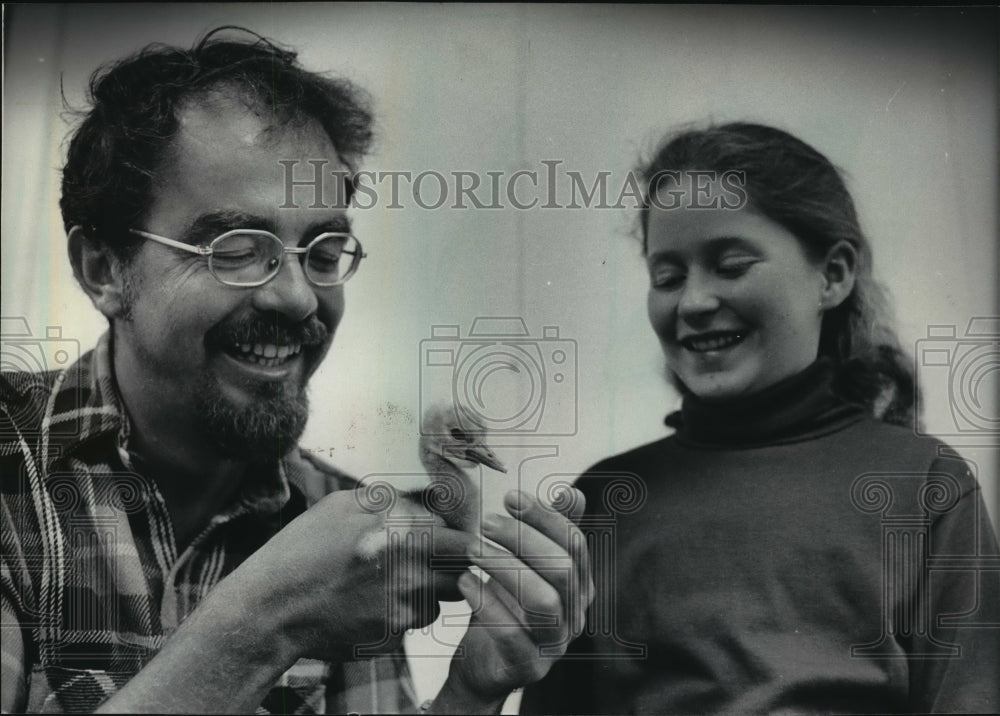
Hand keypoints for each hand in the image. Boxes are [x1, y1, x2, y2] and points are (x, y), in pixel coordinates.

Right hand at [224, 489, 474, 664]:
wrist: (272, 608)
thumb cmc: (302, 550)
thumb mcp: (342, 505)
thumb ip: (390, 501)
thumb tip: (423, 501)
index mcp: (402, 527)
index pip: (461, 534)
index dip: (454, 533)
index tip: (445, 535)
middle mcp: (412, 566)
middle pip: (462, 566)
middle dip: (452, 560)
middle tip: (431, 557)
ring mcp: (405, 604)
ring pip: (444, 596)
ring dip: (431, 587)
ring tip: (394, 579)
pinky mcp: (394, 634)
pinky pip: (416, 620)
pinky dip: (405, 611)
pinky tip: (375, 602)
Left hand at [438, 488, 594, 709]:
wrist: (483, 664)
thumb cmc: (506, 607)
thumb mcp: (526, 566)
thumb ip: (549, 532)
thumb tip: (571, 493)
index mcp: (580, 586)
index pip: (574, 543)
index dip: (544, 516)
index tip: (510, 497)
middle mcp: (575, 616)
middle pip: (562, 569)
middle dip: (523, 538)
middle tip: (487, 522)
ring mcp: (555, 645)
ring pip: (543, 601)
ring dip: (505, 568)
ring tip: (472, 549)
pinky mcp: (528, 667)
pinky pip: (513, 635)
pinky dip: (488, 604)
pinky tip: (466, 583)